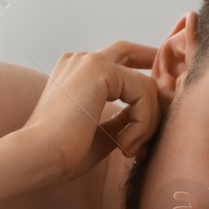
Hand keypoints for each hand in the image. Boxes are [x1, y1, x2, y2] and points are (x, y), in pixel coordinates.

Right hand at [19, 41, 159, 181]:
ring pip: (144, 84)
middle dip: (154, 63)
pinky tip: (124, 145)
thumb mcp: (98, 134)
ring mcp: (90, 61)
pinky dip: (143, 122)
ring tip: (129, 149)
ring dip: (147, 122)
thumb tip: (139, 119)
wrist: (37, 156)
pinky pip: (144, 92)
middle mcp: (80, 60)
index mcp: (73, 74)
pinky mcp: (101, 69)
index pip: (114, 64)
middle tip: (171, 87)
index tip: (154, 99)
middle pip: (129, 52)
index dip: (138, 75)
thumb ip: (119, 120)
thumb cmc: (59, 153)